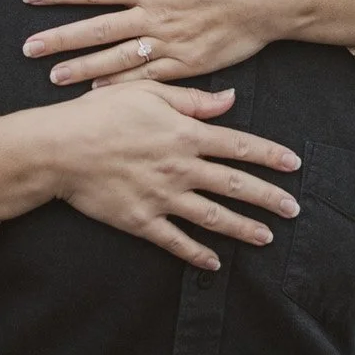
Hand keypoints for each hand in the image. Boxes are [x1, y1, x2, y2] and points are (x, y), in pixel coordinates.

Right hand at [0, 81, 301, 269]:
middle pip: (234, 185)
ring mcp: (162, 197)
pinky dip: (197, 254)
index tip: (294, 165)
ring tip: (267, 237)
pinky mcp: (142, 220)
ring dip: (243, 229)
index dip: (270, 156)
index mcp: (185, 134)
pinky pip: (176, 241)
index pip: (239, 145)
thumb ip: (192, 99)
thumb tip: (230, 99)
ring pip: (213, 217)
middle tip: (294, 208)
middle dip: (269, 197)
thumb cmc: (100, 112)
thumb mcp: (148, 92)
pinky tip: (213, 262)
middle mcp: (180, 168)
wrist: (60, 148)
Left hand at [20, 0, 283, 85]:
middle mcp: (153, 15)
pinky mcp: (186, 66)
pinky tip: (97, 91)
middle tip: (28, 48)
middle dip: (59, 38)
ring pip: (116, 59)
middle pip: (96, 30)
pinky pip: (146, 79)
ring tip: (53, 77)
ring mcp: (168, 44)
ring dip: (82, 68)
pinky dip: (121, 85)